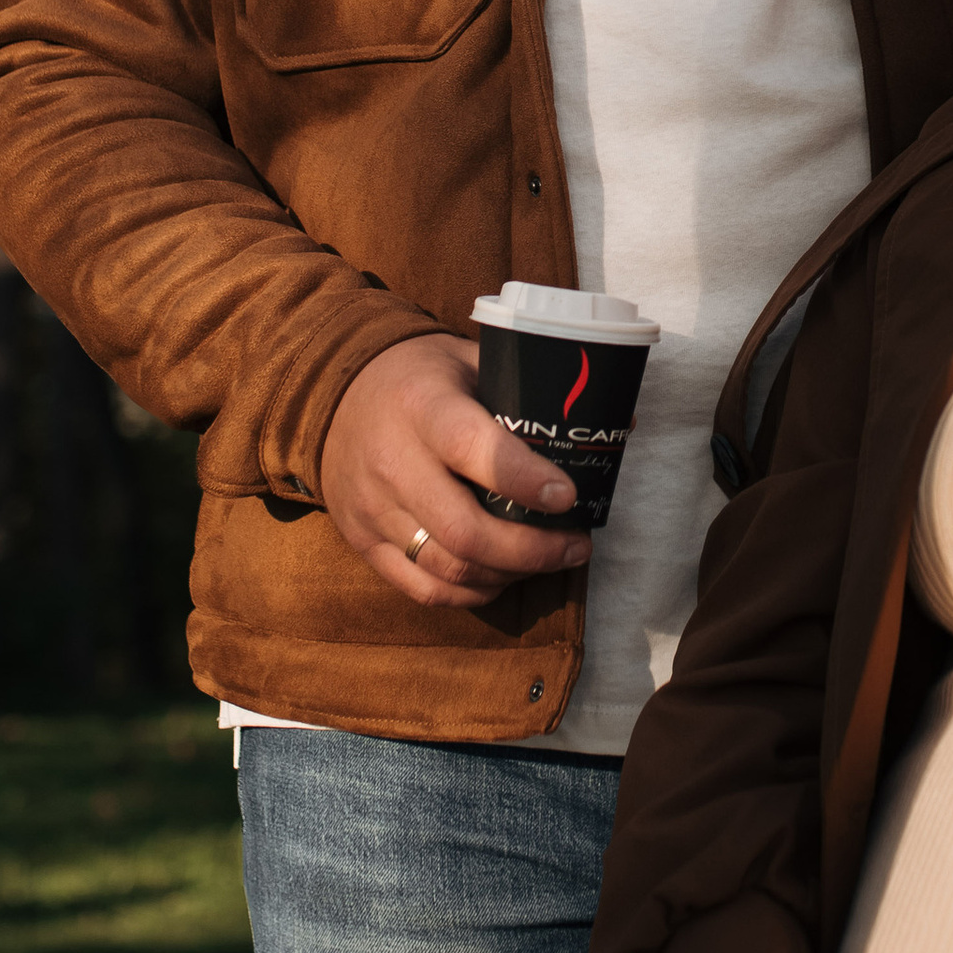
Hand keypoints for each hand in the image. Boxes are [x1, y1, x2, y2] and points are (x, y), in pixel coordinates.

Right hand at [319, 333, 584, 610]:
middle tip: (577, 546)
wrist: (333, 393)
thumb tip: (620, 424)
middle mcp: (392, 462)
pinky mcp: (362, 542)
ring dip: (510, 575)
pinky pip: (423, 588)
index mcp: (424, 408)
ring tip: (550, 560)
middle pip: (465, 532)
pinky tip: (503, 577)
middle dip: (533, 551)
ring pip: (448, 569)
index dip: (526, 481)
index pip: (475, 452)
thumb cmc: (421, 377)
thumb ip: (531, 392)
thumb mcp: (469, 361)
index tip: (570, 497)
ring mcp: (373, 509)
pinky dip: (472, 592)